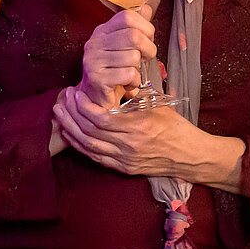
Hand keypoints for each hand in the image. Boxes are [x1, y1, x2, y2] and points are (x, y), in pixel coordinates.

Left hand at [52, 86, 245, 191]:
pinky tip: (72, 135)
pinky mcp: (123, 168)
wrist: (189, 156)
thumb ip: (137, 95)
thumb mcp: (158, 105)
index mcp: (138, 127)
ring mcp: (125, 159)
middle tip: (61, 101)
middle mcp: (129, 145)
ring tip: (60, 115)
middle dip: (71, 115)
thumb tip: (118, 80)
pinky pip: (95, 158)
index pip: (101, 118)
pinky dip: (80, 146)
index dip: (83, 106)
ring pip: (88, 146)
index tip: (76, 93)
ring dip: (70, 130)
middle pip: (90, 131)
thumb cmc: (176, 127)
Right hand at [76, 3, 157, 110]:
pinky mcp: (97, 79)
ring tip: (131, 74)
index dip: (145, 27)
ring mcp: (93, 61)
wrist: (95, 99)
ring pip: (133, 57)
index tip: (148, 40)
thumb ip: (134, 27)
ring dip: (139, 69)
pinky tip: (127, 84)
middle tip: (145, 59)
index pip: (127, 17)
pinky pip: (129, 74)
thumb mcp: (123, 46)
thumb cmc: (113, 71)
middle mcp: (94, 43)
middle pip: (133, 36)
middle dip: (148, 49)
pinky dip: (134, 82)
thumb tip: (147, 8)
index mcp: (102, 31)